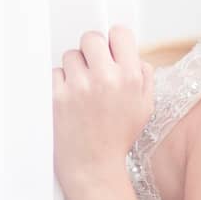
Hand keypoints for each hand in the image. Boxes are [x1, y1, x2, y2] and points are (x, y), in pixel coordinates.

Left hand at [52, 24, 154, 194]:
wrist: (93, 166)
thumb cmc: (117, 138)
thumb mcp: (144, 107)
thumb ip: (143, 76)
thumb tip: (134, 55)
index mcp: (130, 78)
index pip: (119, 33)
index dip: (113, 41)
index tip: (110, 50)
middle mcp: (105, 78)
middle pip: (91, 38)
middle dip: (91, 51)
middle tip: (93, 68)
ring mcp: (79, 86)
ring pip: (71, 56)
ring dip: (74, 69)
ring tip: (81, 90)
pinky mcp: (57, 96)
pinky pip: (55, 73)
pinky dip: (60, 83)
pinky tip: (69, 100)